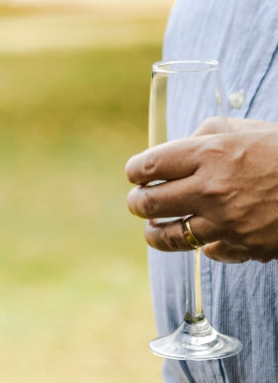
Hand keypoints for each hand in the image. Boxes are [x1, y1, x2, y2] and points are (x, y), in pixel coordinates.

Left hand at [126, 118, 277, 261]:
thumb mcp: (245, 130)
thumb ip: (204, 136)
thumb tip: (176, 149)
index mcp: (209, 154)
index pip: (147, 166)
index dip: (135, 172)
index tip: (136, 175)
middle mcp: (213, 189)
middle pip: (149, 203)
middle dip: (138, 203)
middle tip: (139, 202)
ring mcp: (228, 222)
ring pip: (170, 236)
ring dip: (156, 232)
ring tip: (153, 229)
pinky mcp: (246, 247)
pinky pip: (209, 252)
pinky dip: (205, 245)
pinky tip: (204, 237)